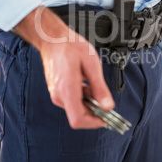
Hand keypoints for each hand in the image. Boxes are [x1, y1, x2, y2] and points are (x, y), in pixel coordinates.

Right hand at [14, 6, 114, 128]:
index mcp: (67, 90)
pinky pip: (71, 100)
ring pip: (76, 108)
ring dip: (89, 103)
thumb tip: (108, 106)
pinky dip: (83, 97)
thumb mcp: (92, 65)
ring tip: (96, 86)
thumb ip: (100, 88)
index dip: (94, 123)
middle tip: (106, 101)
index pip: (78, 120)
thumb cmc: (71, 47)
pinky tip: (88, 85)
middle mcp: (59, 95)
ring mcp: (56, 93)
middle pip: (78, 116)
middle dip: (94, 111)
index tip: (106, 119)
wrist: (53, 38)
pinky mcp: (56, 90)